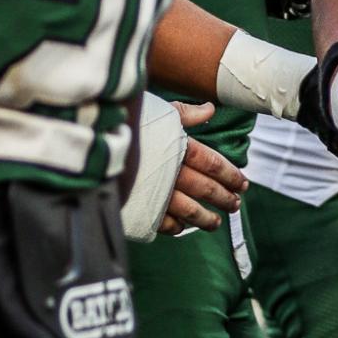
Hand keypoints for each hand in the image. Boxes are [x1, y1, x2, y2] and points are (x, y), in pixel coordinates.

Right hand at [121, 95, 246, 241]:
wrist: (95, 146)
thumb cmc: (129, 124)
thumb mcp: (158, 111)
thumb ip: (185, 113)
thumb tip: (210, 109)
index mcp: (180, 148)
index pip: (214, 164)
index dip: (231, 175)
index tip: (243, 183)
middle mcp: (173, 172)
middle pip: (206, 188)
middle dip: (224, 197)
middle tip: (236, 205)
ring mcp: (158, 193)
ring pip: (190, 210)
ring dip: (206, 218)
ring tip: (217, 222)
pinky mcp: (141, 209)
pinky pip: (164, 222)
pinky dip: (176, 226)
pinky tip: (182, 227)